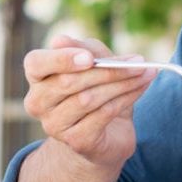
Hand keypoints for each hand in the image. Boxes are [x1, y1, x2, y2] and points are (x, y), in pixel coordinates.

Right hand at [23, 34, 154, 172]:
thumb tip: (60, 40)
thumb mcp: (95, 62)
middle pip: (68, 82)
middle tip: (138, 61)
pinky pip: (103, 115)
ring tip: (146, 73)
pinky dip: (126, 98)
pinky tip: (141, 88)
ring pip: (88, 99)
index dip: (60, 59)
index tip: (89, 57)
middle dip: (107, 70)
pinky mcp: (76, 141)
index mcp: (38, 77)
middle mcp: (39, 102)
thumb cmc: (97, 89)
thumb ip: (85, 49)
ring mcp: (55, 125)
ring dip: (122, 83)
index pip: (35, 63)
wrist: (107, 134)